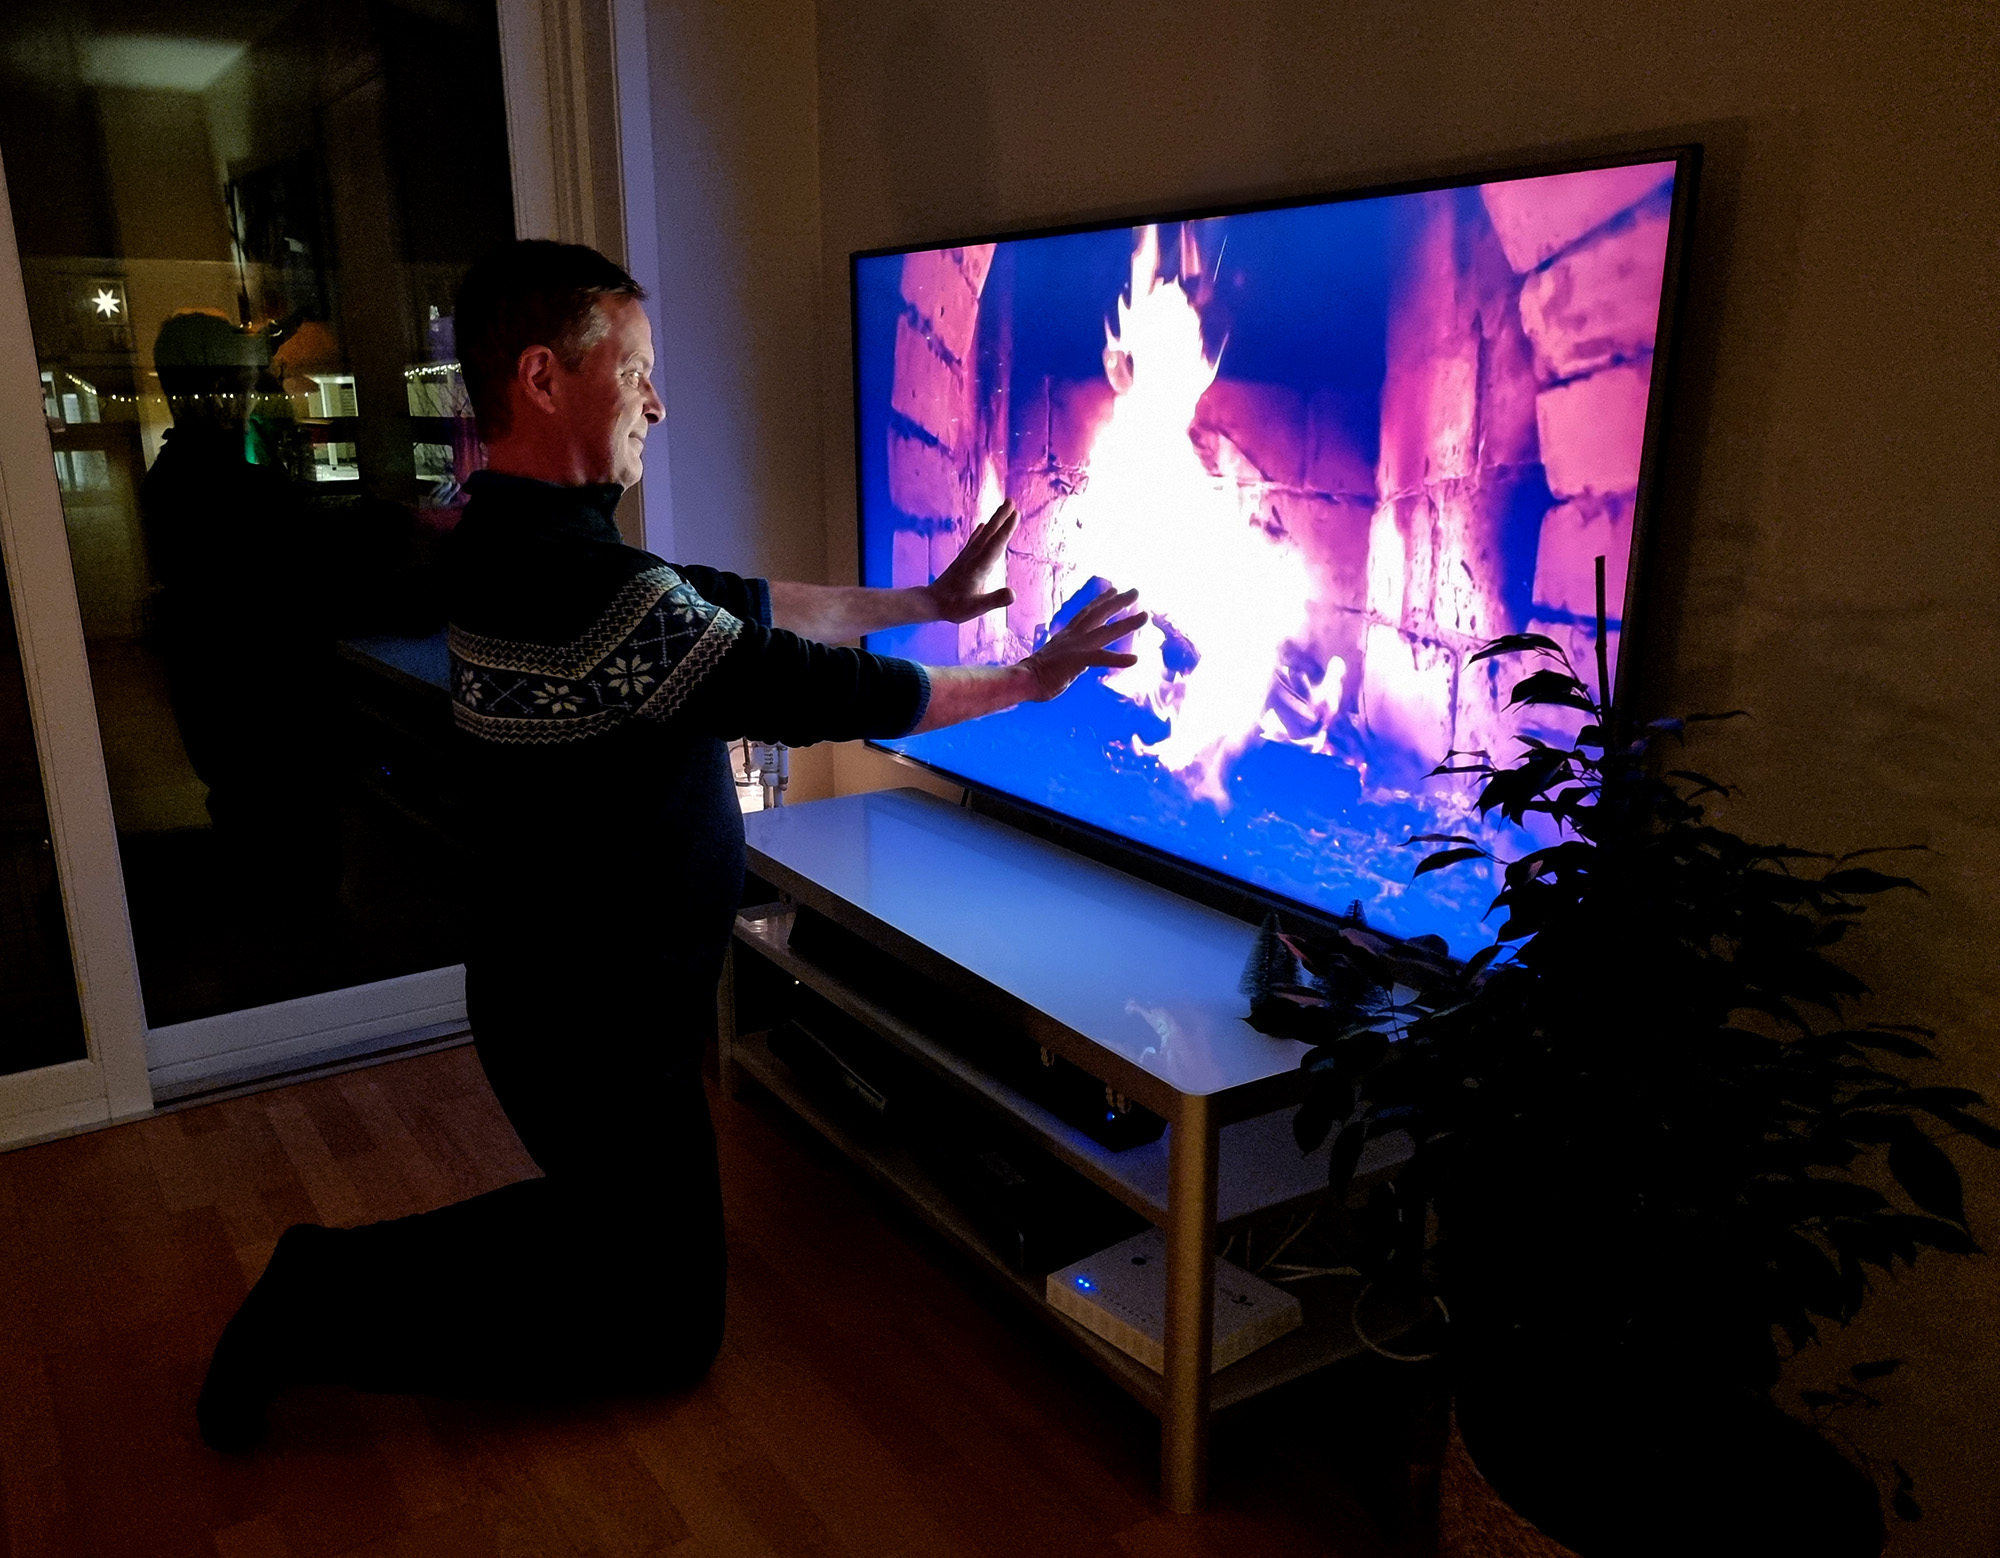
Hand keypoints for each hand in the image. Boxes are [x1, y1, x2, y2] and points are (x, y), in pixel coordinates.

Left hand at [923, 501, 1018, 623]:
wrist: (930, 603)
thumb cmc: (953, 608)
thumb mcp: (976, 608)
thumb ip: (994, 600)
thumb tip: (1013, 594)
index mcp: (979, 567)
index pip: (996, 545)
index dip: (1006, 530)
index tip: (1016, 514)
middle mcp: (973, 558)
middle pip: (989, 534)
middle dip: (1001, 518)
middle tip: (1011, 501)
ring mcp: (967, 558)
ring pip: (983, 535)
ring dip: (993, 521)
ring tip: (1003, 508)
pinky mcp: (963, 560)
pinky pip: (974, 541)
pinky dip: (980, 532)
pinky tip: (982, 525)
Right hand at [1021, 586, 1146, 701]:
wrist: (1022, 680)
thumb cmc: (1033, 675)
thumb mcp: (1054, 659)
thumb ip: (1065, 655)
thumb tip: (1069, 659)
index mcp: (1068, 636)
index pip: (1087, 613)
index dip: (1101, 601)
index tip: (1113, 589)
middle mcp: (1074, 637)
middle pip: (1099, 614)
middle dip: (1118, 602)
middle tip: (1136, 591)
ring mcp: (1076, 647)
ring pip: (1106, 632)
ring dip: (1127, 624)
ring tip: (1145, 616)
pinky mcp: (1077, 660)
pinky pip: (1100, 658)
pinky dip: (1118, 659)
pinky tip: (1134, 659)